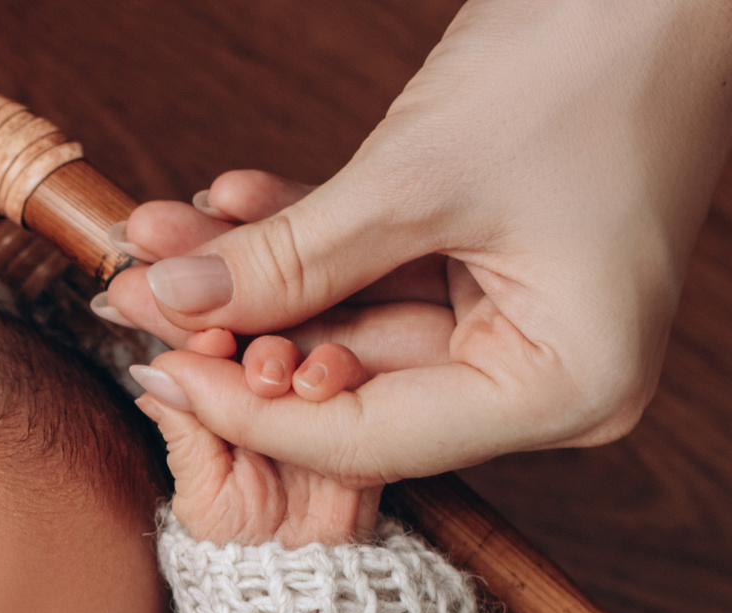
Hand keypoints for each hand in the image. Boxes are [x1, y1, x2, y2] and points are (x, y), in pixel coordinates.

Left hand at [100, 0, 731, 482]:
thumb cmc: (597, 57)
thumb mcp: (418, 175)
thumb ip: (292, 256)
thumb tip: (173, 303)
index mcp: (567, 393)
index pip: (372, 437)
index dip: (250, 407)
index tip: (153, 364)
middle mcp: (553, 379)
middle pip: (356, 382)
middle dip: (240, 326)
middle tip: (134, 292)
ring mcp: (527, 322)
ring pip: (356, 320)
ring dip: (261, 275)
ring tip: (165, 235)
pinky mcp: (502, 266)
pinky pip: (384, 271)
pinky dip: (312, 240)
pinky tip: (230, 205)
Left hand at [132, 330, 378, 547]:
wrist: (296, 599)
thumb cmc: (237, 555)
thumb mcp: (201, 495)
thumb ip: (182, 431)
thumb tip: (151, 374)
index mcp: (230, 417)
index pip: (222, 362)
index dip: (213, 344)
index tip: (208, 341)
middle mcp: (276, 409)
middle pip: (271, 350)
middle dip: (259, 347)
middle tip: (246, 359)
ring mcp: (319, 418)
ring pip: (315, 360)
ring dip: (298, 359)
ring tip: (278, 380)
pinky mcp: (360, 432)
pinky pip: (357, 390)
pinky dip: (341, 377)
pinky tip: (318, 385)